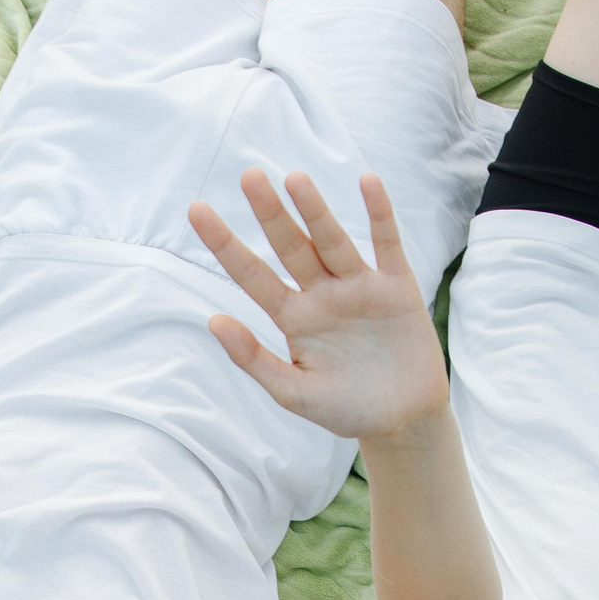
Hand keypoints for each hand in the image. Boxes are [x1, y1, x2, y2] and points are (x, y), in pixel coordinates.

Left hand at [188, 168, 448, 438]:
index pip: (252, 275)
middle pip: (291, 247)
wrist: (402, 422)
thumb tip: (213, 320)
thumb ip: (254, 359)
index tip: (196, 211)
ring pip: (332, 241)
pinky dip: (379, 214)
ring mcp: (359, 288)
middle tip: (249, 177)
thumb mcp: (294, 392)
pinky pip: (386, 245)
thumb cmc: (345, 409)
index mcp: (293, 318)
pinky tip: (368, 182)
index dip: (225, 244)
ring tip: (294, 179)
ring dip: (315, 210)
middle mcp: (322, 295)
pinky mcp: (397, 288)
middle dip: (270, 214)